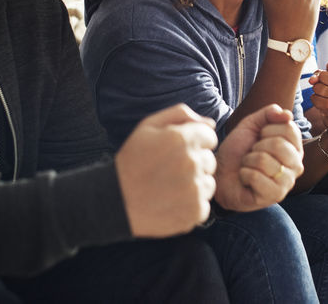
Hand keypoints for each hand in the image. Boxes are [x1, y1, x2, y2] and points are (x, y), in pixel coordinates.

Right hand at [115, 104, 217, 237]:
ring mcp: (194, 189)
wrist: (116, 201)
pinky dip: (192, 204)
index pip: (210, 136)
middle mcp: (191, 162)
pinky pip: (205, 204)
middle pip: (210, 160)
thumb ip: (180, 115)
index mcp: (182, 138)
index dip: (194, 143)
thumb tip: (210, 123)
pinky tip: (172, 201)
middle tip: (170, 171)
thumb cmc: (132, 160)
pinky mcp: (195, 211)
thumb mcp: (148, 127)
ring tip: (170, 187)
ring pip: (209, 182)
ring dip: (195, 184)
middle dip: (195, 163)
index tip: (177, 152)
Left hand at [215, 104, 303, 211]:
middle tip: (252, 154)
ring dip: (248, 161)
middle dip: (257, 146)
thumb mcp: (251, 125)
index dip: (267, 129)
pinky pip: (256, 177)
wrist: (222, 173)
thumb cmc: (239, 150)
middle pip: (278, 144)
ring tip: (248, 166)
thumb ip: (269, 114)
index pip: (289, 128)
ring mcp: (287, 182)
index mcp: (294, 147)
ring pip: (264, 160)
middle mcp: (296, 164)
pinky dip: (244, 174)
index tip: (260, 137)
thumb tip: (287, 114)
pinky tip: (246, 179)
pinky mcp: (275, 196)